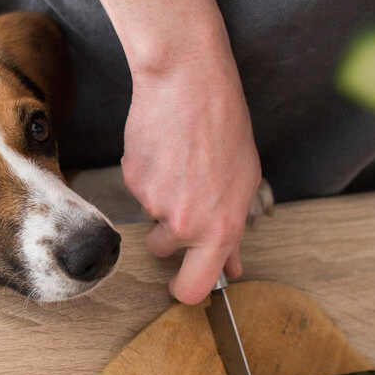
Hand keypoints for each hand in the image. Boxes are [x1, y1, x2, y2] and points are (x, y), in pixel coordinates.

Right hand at [122, 43, 262, 304]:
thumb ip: (233, 232)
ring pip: (149, 215)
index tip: (182, 282)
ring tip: (179, 161)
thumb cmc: (225, 127)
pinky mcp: (131, 180)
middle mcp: (184, 223)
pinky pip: (137, 188)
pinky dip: (147, 173)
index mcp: (220, 228)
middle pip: (161, 251)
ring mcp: (153, 203)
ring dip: (159, 197)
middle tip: (183, 196)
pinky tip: (164, 147)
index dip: (185, 290)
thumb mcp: (243, 183)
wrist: (188, 84)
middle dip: (166, 234)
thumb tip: (232, 266)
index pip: (193, 288)